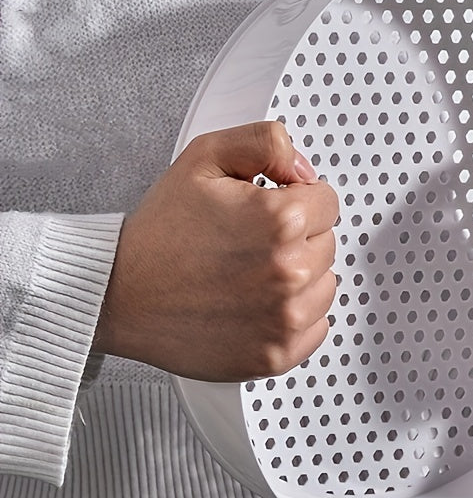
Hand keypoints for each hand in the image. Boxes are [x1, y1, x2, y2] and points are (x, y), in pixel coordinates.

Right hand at [94, 122, 338, 380]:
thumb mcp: (206, 158)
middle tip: (249, 243)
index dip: (297, 200)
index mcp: (280, 220)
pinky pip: (316, 328)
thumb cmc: (160, 232)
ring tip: (251, 274)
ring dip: (300, 278)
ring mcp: (284, 318)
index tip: (269, 210)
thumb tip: (305, 167)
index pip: (329, 202)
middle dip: (298, 238)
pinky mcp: (275, 354)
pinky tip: (258, 304)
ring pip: (325, 285)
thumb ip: (266, 143)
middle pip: (328, 243)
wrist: (118, 294)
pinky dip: (294, 317)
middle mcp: (289, 271)